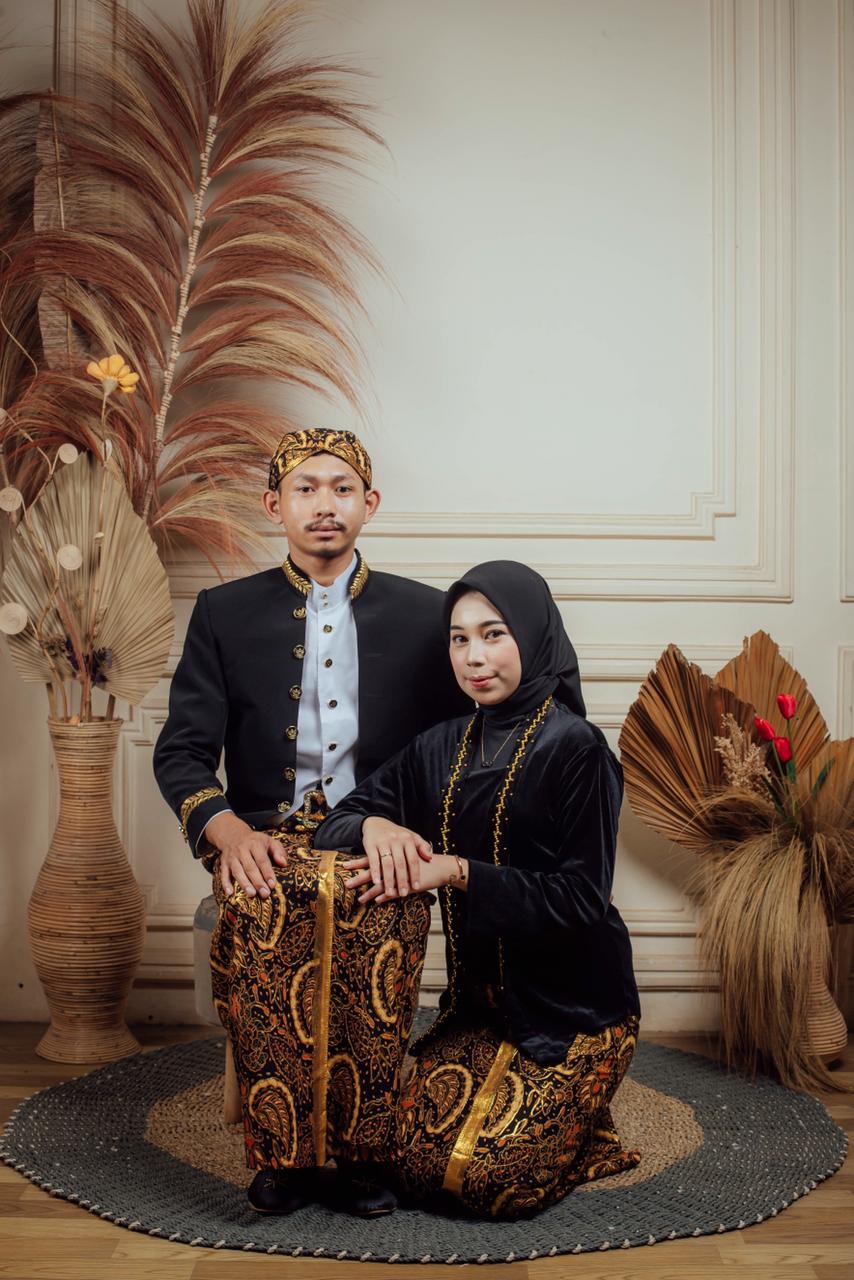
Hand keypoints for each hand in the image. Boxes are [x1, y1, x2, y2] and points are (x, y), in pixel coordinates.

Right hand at [207, 811, 287, 897]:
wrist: (234, 835)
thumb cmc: (256, 842)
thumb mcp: (269, 841)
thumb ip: (279, 851)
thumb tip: (284, 864)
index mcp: (255, 844)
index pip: (262, 860)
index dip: (267, 872)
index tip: (272, 884)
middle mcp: (242, 850)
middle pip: (250, 867)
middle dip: (257, 881)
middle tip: (265, 894)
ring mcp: (232, 857)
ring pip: (237, 871)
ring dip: (244, 883)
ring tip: (251, 894)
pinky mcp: (224, 863)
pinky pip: (223, 874)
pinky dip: (225, 883)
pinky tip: (230, 893)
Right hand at [344, 816, 432, 899]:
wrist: (376, 823)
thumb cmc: (396, 834)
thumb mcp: (410, 837)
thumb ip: (422, 846)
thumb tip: (430, 857)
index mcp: (408, 839)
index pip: (413, 859)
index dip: (415, 874)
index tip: (417, 887)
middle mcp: (396, 840)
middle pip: (400, 863)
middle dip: (402, 880)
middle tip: (404, 893)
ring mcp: (383, 842)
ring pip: (387, 864)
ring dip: (388, 880)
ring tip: (390, 892)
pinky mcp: (371, 844)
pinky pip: (373, 860)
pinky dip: (375, 872)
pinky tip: (376, 882)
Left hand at [344, 851, 460, 904]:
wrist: (441, 867)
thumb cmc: (423, 862)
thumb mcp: (407, 857)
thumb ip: (393, 860)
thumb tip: (377, 864)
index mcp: (392, 856)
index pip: (372, 859)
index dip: (358, 863)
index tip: (344, 866)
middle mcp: (395, 865)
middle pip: (373, 872)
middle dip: (359, 878)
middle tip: (346, 883)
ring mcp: (401, 876)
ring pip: (383, 885)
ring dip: (370, 892)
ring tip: (359, 899)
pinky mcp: (409, 886)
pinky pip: (395, 893)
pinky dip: (385, 897)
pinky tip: (377, 902)